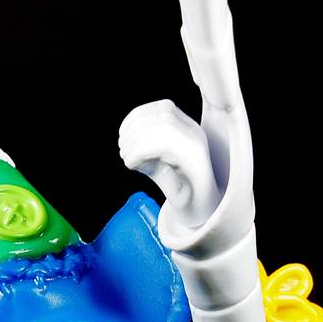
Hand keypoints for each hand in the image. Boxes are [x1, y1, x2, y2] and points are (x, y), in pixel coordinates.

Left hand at [119, 99, 221, 230]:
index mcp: (189, 129)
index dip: (138, 115)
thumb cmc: (177, 188)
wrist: (200, 214)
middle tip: (122, 149)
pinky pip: (165, 145)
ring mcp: (199, 147)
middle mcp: (197, 134)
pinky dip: (141, 152)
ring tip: (127, 158)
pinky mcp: (197, 162)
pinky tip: (132, 165)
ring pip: (164, 129)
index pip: (164, 107)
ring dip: (136, 142)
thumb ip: (146, 147)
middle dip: (135, 129)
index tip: (122, 132)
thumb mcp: (158, 164)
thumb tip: (126, 136)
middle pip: (163, 116)